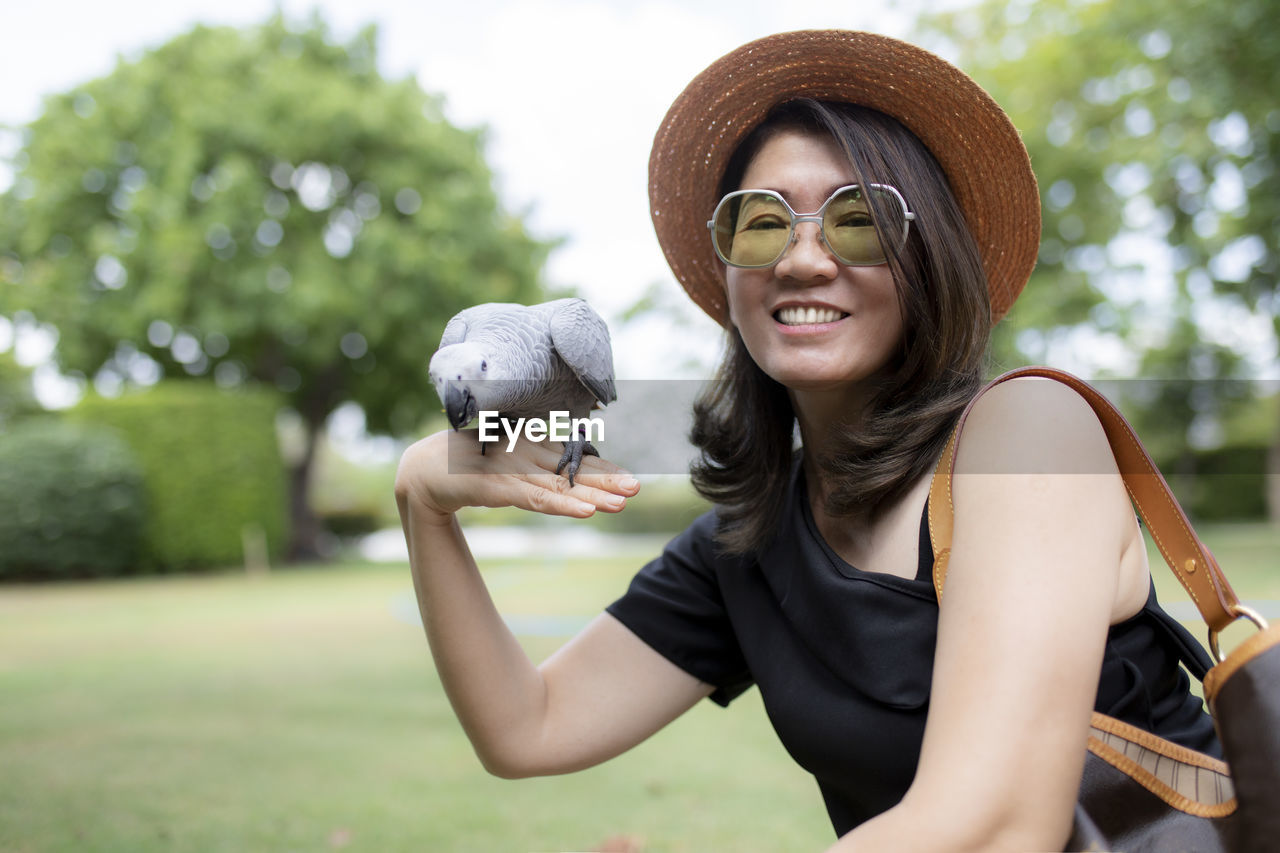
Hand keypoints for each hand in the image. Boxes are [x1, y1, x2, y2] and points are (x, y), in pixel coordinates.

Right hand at [395, 429, 639, 522]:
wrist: (422, 470)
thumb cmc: (464, 467)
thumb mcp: (505, 470)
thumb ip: (531, 477)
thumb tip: (560, 486)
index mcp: (529, 449)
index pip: (573, 462)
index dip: (602, 470)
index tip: (631, 480)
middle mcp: (526, 456)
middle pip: (573, 472)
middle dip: (607, 481)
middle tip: (637, 489)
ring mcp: (513, 471)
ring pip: (561, 486)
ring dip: (593, 495)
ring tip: (622, 501)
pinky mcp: (498, 488)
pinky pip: (536, 498)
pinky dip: (562, 506)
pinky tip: (586, 511)